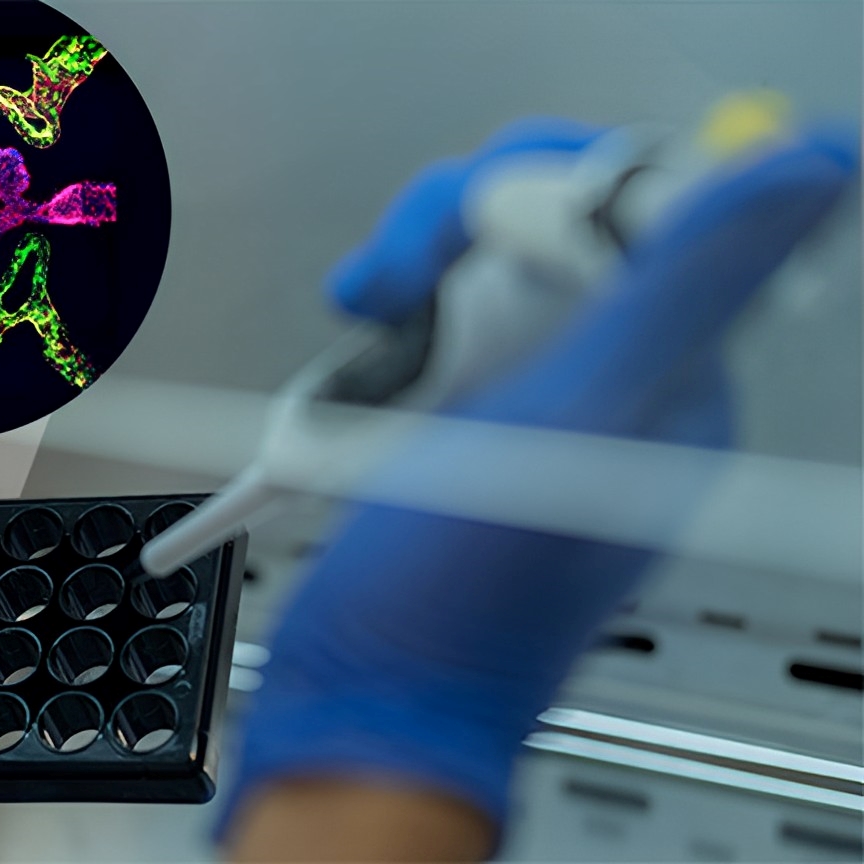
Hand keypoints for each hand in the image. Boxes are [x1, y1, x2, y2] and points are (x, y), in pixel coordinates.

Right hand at [226, 118, 855, 839]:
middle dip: (459, 228)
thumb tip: (805, 168)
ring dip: (415, 275)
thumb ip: (686, 287)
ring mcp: (540, 391)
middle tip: (403, 287)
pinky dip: (395, 323)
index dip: (550, 190)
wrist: (364, 689)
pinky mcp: (472, 410)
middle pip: (561, 212)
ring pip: (490, 257)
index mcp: (674, 374)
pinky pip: (444, 315)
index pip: (649, 198)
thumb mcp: (574, 420)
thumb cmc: (456, 601)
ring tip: (372, 322)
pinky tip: (367, 352)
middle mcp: (617, 375)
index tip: (480, 245)